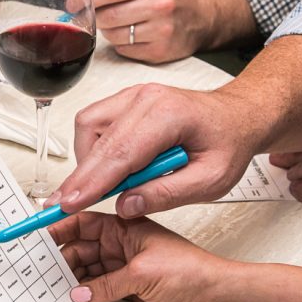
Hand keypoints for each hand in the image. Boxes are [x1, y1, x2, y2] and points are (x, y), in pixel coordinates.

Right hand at [49, 83, 261, 216]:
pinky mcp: (124, 101)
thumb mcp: (211, 181)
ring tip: (115, 184)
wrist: (238, 116)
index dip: (91, 182)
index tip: (68, 203)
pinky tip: (116, 167)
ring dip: (91, 161)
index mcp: (169, 115)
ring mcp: (132, 96)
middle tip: (64, 205)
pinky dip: (96, 150)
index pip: (119, 152)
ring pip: (88, 128)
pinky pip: (94, 123)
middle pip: (97, 140)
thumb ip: (167, 195)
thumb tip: (125, 205)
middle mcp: (145, 98)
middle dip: (80, 178)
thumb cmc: (228, 142)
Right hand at [51, 212, 229, 301]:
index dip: (58, 228)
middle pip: (79, 247)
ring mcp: (123, 265)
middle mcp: (121, 243)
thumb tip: (80, 293)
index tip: (37, 236)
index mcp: (125, 226)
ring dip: (71, 277)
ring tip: (53, 286)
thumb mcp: (143, 274)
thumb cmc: (194, 271)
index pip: (82, 222)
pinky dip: (85, 292)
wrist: (218, 297)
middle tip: (41, 269)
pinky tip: (74, 298)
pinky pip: (97, 287)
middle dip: (60, 257)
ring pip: (86, 268)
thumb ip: (107, 284)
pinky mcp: (128, 285)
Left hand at [90, 0, 211, 63]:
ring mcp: (161, 31)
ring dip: (109, 30)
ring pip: (113, 36)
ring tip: (122, 22)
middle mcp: (161, 5)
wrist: (202, 18)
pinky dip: (122, 44)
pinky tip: (134, 35)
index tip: (73, 3)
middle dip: (97, 16)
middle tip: (98, 14)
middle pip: (109, 16)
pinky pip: (123, 50)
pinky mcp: (159, 53)